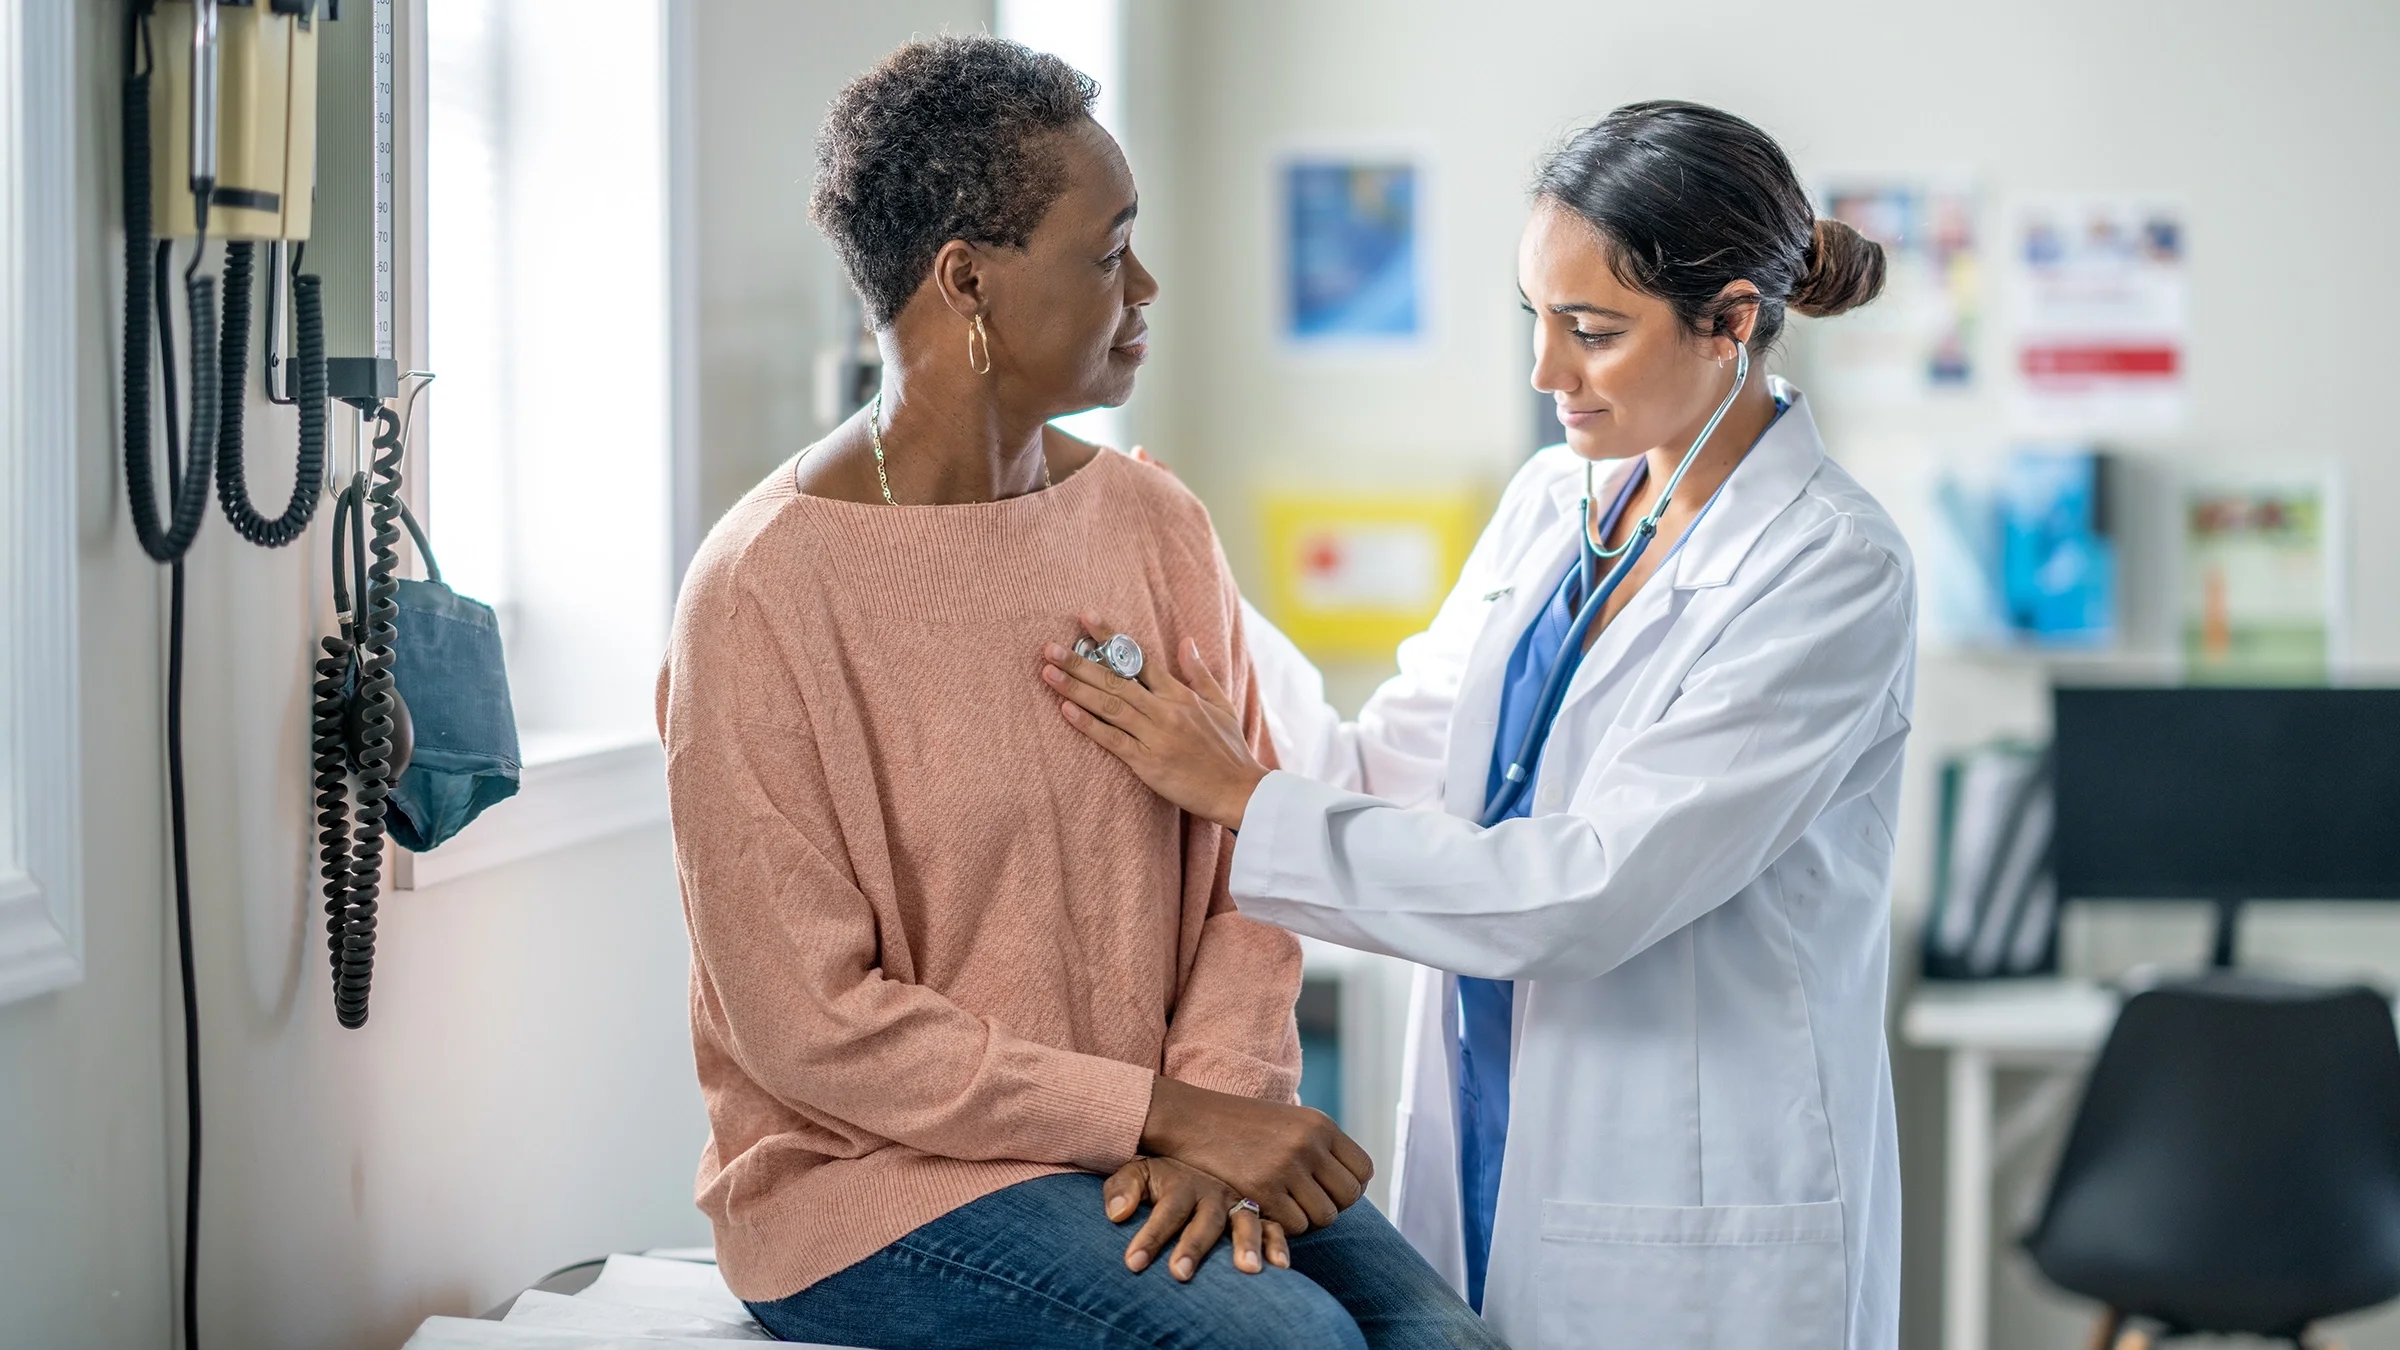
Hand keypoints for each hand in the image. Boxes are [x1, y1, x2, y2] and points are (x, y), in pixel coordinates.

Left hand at [1042, 615, 1267, 830]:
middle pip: (1116, 680)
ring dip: (1076, 688)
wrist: (1239, 790)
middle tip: (1049, 648)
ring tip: (1048, 672)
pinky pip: (1113, 740)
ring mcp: (1155, 735)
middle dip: (1080, 662)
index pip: (1139, 658)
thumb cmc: (1230, 749)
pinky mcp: (1148, 763)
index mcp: (1180, 694)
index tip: (1086, 618)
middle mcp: (1165, 710)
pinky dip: (1089, 724)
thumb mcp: (1221, 704)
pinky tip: (1066, 710)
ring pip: (1109, 705)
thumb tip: (1186, 641)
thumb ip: (1199, 672)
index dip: (1110, 637)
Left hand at [1103, 1155, 1289, 1280]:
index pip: (1164, 1212)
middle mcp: (1213, 1193)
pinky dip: (1278, 1244)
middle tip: (1180, 1274)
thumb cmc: (1159, 1176)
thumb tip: (1116, 1214)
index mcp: (1181, 1184)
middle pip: (1205, 1221)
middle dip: (1193, 1247)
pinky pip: (1273, 1227)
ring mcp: (1237, 1203)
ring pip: (1245, 1222)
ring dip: (1246, 1244)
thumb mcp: (1137, 1172)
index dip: (1150, 1237)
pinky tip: (1280, 1266)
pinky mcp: (1257, 1213)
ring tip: (1246, 1270)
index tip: (1132, 1264)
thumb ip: (1123, 1189)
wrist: (1192, 1153)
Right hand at [1139, 1075, 1373, 1234]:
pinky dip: (1284, 1225)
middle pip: (1349, 1197)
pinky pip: (1295, 1226)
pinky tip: (1265, 1209)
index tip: (1327, 1191)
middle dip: (1331, 1207)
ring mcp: (1287, 1167)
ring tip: (1284, 1207)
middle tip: (1306, 1204)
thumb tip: (1353, 1183)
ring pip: (1325, 1217)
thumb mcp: (1288, 1122)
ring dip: (1307, 1220)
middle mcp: (1309, 1144)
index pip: (1364, 1170)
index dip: (1350, 1187)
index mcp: (1320, 1125)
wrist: (1191, 1119)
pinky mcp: (1263, 1190)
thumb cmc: (1240, 1126)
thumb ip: (1320, 1147)